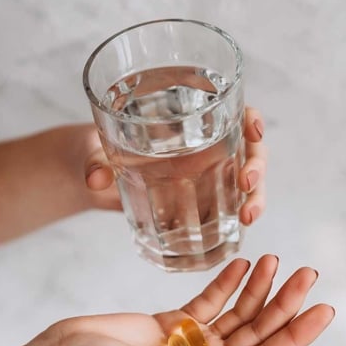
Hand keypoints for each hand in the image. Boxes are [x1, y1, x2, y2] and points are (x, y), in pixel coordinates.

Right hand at [42, 255, 333, 345]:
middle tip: (308, 273)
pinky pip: (207, 300)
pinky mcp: (170, 322)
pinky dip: (226, 282)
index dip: (296, 335)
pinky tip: (244, 263)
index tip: (322, 308)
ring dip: (258, 287)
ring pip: (236, 312)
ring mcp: (190, 343)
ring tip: (276, 260)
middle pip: (256, 331)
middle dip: (284, 303)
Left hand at [81, 107, 268, 224]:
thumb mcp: (91, 150)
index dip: (250, 117)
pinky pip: (225, 209)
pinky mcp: (196, 201)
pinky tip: (235, 237)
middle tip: (247, 184)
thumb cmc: (93, 148)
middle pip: (247, 148)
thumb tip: (96, 178)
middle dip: (256, 166)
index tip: (253, 130)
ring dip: (254, 198)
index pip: (231, 109)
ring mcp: (204, 173)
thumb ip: (94, 161)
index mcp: (184, 118)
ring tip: (247, 217)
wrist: (89, 173)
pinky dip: (235, 222)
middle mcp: (202, 144)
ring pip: (245, 180)